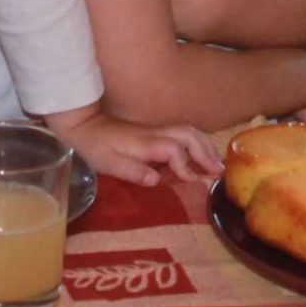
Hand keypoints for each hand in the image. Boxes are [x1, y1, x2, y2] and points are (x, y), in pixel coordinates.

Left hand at [44, 104, 221, 185]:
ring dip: (205, 145)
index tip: (193, 181)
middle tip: (220, 171)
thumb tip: (156, 180)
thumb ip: (132, 171)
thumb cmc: (96, 147)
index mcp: (146, 142)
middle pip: (188, 135)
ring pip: (188, 132)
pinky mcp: (155, 132)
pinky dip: (197, 143)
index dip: (185, 166)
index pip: (174, 150)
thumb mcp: (108, 163)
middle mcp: (156, 133)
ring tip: (217, 163)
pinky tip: (201, 154)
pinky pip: (183, 134)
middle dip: (206, 152)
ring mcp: (156, 130)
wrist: (85, 125)